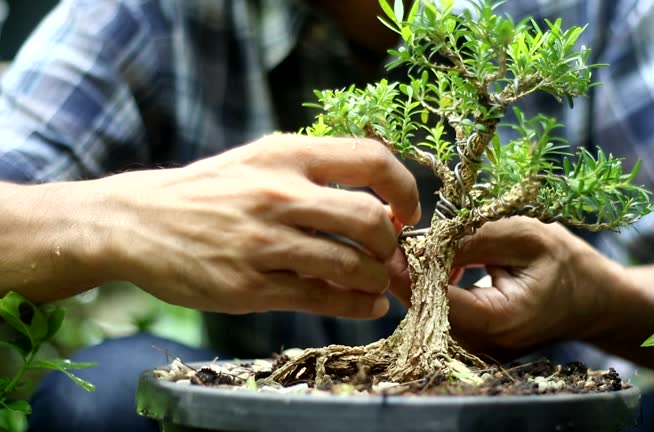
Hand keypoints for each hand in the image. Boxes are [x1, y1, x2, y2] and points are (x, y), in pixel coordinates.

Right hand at [88, 134, 419, 316]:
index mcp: (285, 155)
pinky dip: (357, 306)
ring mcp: (262, 242)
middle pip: (370, 220)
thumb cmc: (208, 192)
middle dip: (393, 246)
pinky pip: (321, 299)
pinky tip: (366, 306)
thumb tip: (378, 206)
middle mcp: (277, 194)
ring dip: (377, 280)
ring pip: (350, 265)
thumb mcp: (258, 162)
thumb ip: (313, 175)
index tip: (405, 213)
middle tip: (391, 257)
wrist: (137, 221)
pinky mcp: (248, 286)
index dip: (404, 189)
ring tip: (378, 285)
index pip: (372, 159)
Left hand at [389, 217, 626, 357]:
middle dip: (412, 270)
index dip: (411, 268)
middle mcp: (481, 344)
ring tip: (433, 245)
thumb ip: (474, 237)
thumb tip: (426, 241)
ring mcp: (476, 348)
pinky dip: (437, 286)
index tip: (399, 238)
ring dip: (424, 276)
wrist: (597, 301)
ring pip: (429, 310)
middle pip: (425, 307)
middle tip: (407, 234)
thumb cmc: (569, 265)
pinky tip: (448, 264)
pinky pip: (442, 312)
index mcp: (497, 320)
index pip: (434, 297)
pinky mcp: (474, 342)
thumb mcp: (525, 236)